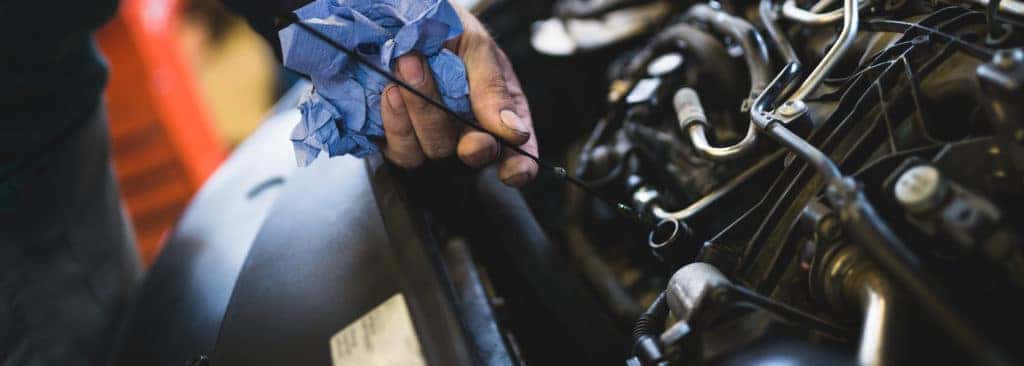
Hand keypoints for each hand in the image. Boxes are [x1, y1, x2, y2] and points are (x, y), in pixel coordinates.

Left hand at [379, 5, 538, 186]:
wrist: (392, 15)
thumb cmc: (442, 25)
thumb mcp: (475, 45)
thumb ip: (493, 87)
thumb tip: (514, 132)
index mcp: (498, 109)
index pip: (517, 151)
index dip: (519, 167)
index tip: (512, 170)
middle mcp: (468, 129)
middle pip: (474, 154)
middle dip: (461, 129)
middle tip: (452, 99)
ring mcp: (431, 137)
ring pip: (434, 151)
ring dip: (422, 112)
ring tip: (408, 66)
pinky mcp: (398, 140)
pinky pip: (401, 150)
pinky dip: (396, 122)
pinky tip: (390, 91)